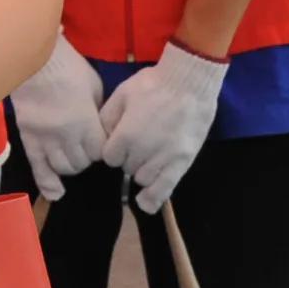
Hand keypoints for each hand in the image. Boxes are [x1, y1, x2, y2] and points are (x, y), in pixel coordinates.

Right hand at [9, 35, 106, 198]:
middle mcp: (65, 136)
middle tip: (86, 145)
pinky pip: (38, 168)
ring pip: (62, 168)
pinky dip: (48, 183)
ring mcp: (44, 139)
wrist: (34, 60)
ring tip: (71, 155)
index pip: (100, 152)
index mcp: (85, 122)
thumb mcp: (95, 88)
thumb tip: (100, 131)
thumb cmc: (69, 69)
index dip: (103, 148)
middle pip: (82, 163)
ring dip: (70, 165)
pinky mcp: (28, 138)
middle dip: (87, 157)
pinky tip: (56, 194)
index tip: (102, 141)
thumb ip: (97, 114)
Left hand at [97, 42, 227, 213]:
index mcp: (126, 135)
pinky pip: (166, 188)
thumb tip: (99, 136)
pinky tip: (145, 204)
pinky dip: (154, 198)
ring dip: (141, 170)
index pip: (109, 157)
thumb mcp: (122, 94)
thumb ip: (107, 118)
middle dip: (128, 158)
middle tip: (139, 141)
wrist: (189, 83)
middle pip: (126, 168)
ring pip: (143, 178)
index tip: (120, 140)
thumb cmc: (153, 85)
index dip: (113, 149)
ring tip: (148, 155)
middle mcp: (143, 151)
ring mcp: (164, 158)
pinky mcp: (183, 162)